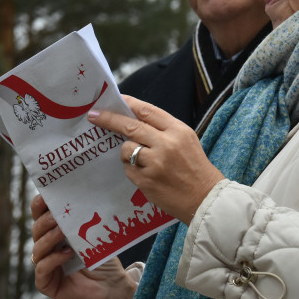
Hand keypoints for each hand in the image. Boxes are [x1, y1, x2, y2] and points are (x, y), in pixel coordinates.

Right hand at [30, 194, 134, 298]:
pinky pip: (42, 268)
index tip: (45, 196)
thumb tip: (80, 196)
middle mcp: (47, 248)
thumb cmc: (102, 258)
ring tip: (63, 231)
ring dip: (50, 238)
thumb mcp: (93, 234)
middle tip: (57, 215)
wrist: (112, 286)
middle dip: (45, 220)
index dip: (39, 206)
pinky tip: (67, 253)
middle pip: (36, 230)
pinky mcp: (46, 283)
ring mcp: (45, 266)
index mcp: (54, 233)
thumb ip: (82, 219)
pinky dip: (53, 259)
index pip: (39, 216)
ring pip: (38, 248)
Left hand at [88, 95, 224, 224]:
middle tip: (94, 116)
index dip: (128, 104)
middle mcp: (166, 144)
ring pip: (126, 149)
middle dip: (109, 119)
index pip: (147, 111)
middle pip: (130, 126)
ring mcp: (155, 164)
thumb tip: (133, 117)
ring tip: (143, 160)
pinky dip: (133, 169)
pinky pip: (128, 169)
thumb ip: (162, 129)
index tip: (114, 99)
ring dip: (128, 152)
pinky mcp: (147, 181)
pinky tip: (146, 174)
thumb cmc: (194, 167)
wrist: (205, 198)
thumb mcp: (186, 140)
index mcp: (178, 131)